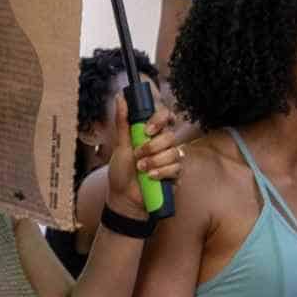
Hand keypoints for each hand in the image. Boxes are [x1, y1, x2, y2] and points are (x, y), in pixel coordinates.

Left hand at [106, 97, 187, 215]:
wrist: (124, 198)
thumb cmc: (121, 173)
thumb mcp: (120, 145)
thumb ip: (122, 122)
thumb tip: (120, 98)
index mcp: (152, 134)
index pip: (166, 117)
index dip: (160, 119)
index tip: (147, 129)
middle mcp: (163, 145)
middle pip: (170, 136)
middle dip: (152, 147)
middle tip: (138, 155)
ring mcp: (171, 160)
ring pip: (174, 152)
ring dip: (155, 161)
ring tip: (141, 169)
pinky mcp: (175, 175)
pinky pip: (176, 168)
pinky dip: (161, 172)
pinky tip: (150, 177)